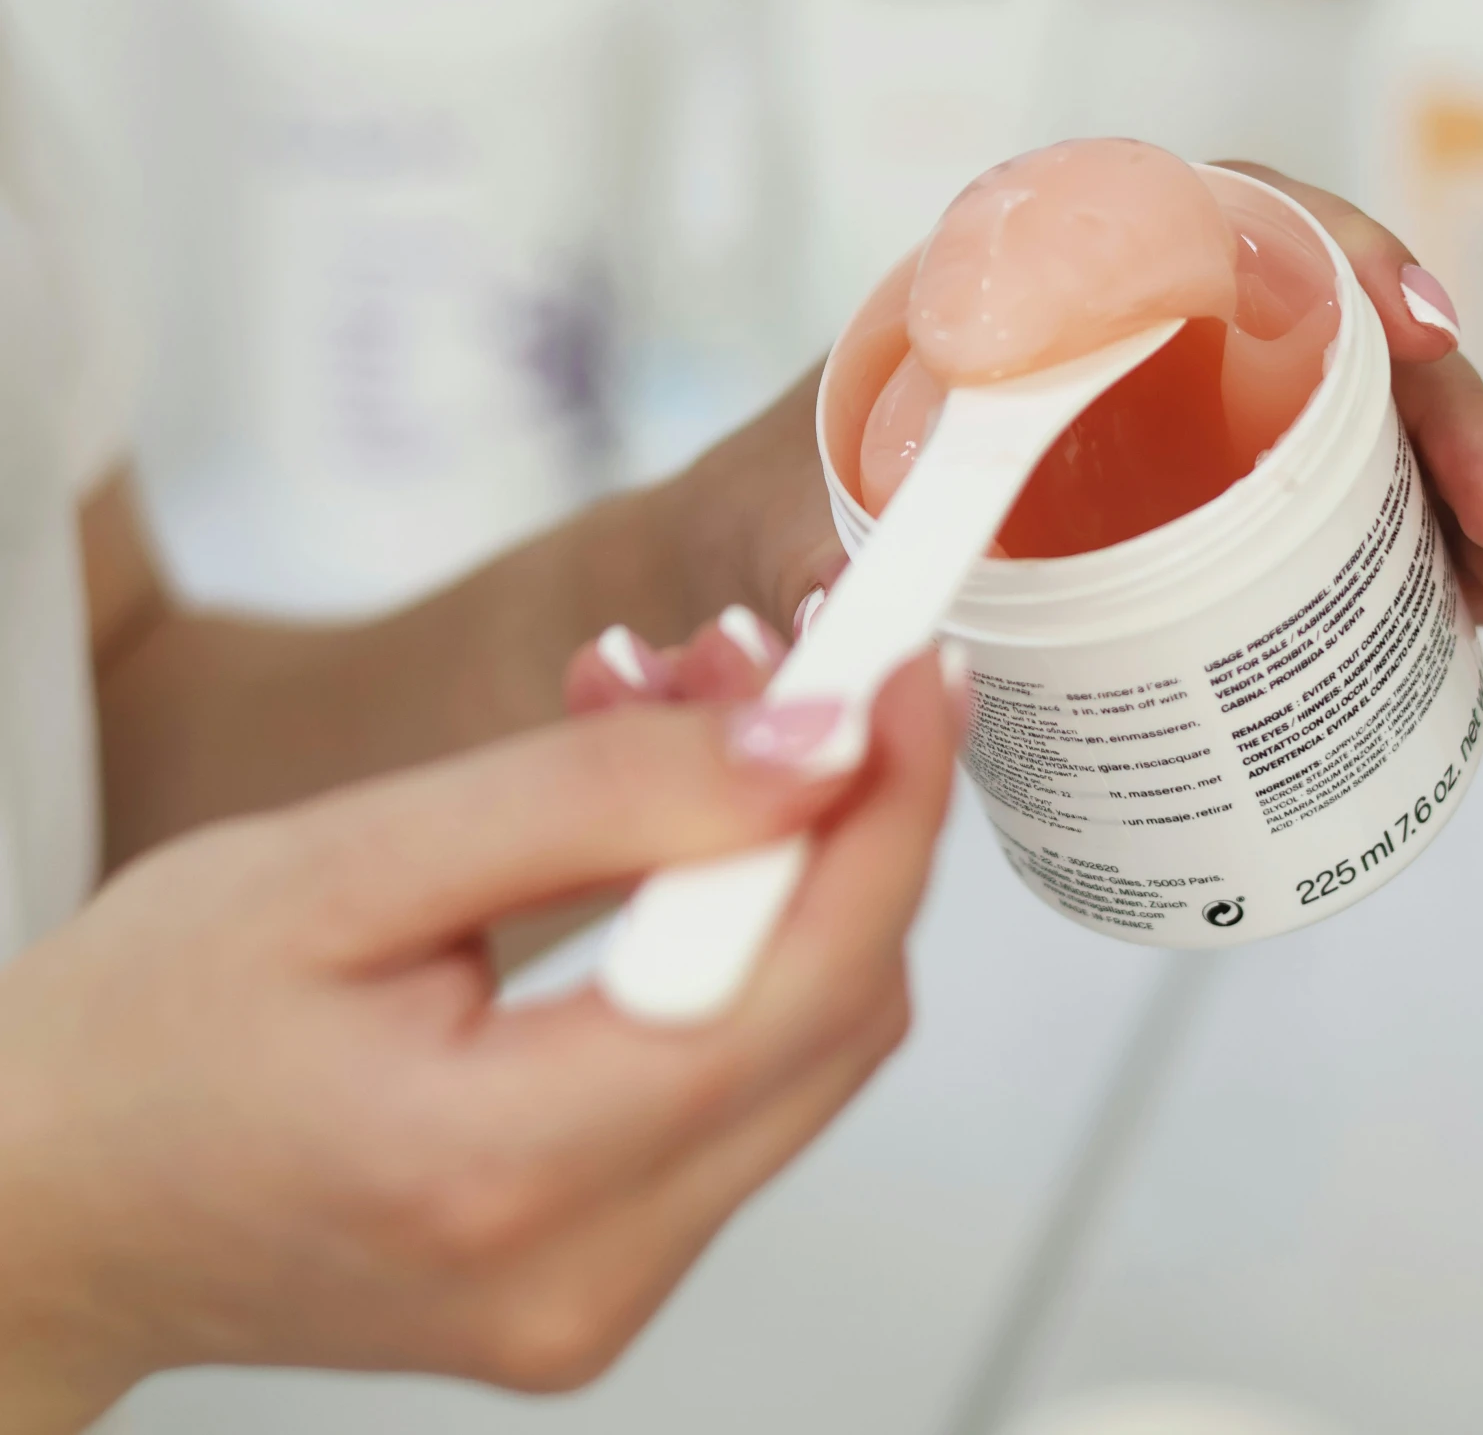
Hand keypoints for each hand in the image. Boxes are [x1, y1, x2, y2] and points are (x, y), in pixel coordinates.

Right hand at [0, 665, 955, 1430]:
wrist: (39, 1207)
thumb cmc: (139, 1031)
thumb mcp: (347, 862)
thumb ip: (595, 801)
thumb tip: (816, 748)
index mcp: (507, 1175)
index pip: (805, 976)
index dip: (891, 804)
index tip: (917, 663)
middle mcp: (587, 1279)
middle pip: (838, 1014)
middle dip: (844, 815)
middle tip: (784, 660)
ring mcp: (600, 1301)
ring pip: (805, 1050)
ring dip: (786, 869)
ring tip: (683, 723)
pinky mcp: (596, 1278)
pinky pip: (735, 1091)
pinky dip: (731, 947)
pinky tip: (659, 842)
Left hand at [645, 169, 1482, 683]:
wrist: (745, 569)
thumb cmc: (764, 511)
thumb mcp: (777, 528)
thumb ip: (803, 571)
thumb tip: (836, 630)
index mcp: (1030, 287)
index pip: (1204, 221)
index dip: (1326, 254)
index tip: (1414, 329)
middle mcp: (1121, 334)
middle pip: (1320, 336)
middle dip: (1444, 419)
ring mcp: (1168, 422)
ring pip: (1351, 428)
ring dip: (1465, 496)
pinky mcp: (1195, 507)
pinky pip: (1332, 510)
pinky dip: (1423, 556)